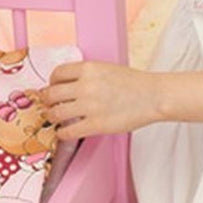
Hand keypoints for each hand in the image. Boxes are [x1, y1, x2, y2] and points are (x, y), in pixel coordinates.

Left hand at [45, 62, 164, 140]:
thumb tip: (68, 86)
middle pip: (51, 94)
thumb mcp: (107, 69)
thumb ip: (87, 75)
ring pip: (55, 113)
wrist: (155, 97)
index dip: (52, 83)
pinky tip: (65, 133)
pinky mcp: (97, 125)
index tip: (54, 89)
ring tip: (57, 120)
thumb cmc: (136, 84)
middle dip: (47, 101)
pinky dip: (62, 133)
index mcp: (88, 69)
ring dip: (52, 117)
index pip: (56, 74)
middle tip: (50, 106)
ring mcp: (90, 106)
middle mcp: (85, 86)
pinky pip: (68, 131)